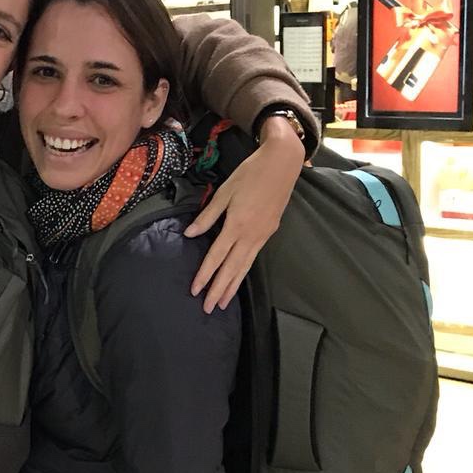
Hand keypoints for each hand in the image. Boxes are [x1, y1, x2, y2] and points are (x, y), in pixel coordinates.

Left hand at [185, 118, 304, 311]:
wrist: (282, 163)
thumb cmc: (250, 173)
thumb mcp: (225, 191)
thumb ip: (208, 215)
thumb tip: (190, 234)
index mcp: (236, 224)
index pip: (217, 256)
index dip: (205, 274)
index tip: (195, 290)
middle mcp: (250, 235)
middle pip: (232, 269)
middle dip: (219, 290)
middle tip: (208, 309)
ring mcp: (262, 235)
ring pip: (245, 266)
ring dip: (233, 286)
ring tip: (223, 303)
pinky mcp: (269, 232)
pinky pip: (253, 257)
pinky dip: (243, 271)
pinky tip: (238, 278)